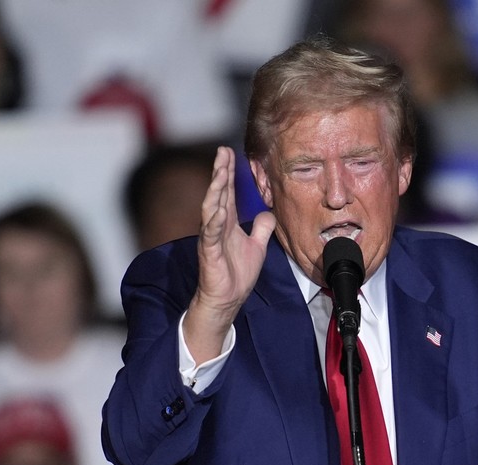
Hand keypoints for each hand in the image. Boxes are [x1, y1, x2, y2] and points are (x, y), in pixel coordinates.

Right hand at [184, 146, 275, 363]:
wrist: (227, 299)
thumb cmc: (236, 274)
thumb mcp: (257, 246)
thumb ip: (261, 228)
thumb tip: (268, 213)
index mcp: (227, 223)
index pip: (228, 193)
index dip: (228, 173)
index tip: (228, 153)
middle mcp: (217, 226)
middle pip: (218, 194)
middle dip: (220, 172)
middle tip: (222, 152)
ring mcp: (212, 238)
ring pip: (212, 208)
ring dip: (215, 189)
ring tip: (219, 171)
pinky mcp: (210, 252)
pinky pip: (211, 233)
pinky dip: (213, 220)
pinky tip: (217, 207)